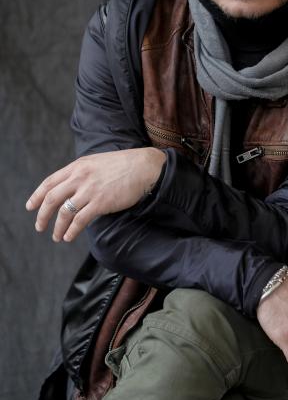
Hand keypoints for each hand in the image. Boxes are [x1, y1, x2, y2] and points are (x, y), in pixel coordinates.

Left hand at [26, 148, 165, 242]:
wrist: (144, 167)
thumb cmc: (124, 165)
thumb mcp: (97, 163)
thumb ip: (82, 173)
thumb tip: (71, 187)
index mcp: (78, 166)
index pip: (49, 182)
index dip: (37, 196)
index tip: (31, 206)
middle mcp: (80, 177)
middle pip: (52, 198)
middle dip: (42, 215)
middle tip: (39, 226)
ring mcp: (90, 190)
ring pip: (64, 212)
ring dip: (57, 227)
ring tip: (57, 237)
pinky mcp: (100, 202)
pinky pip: (79, 220)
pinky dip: (71, 231)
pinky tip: (69, 236)